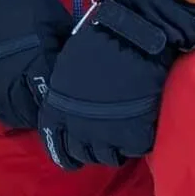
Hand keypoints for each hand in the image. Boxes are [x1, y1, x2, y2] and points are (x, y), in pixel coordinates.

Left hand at [39, 0, 194, 169]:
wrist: (130, 38)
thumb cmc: (96, 43)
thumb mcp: (67, 70)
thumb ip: (64, 97)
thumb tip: (68, 110)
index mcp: (57, 113)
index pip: (56, 146)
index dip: (65, 152)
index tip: (74, 152)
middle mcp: (78, 130)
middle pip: (83, 155)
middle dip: (91, 150)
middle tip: (102, 139)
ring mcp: (106, 137)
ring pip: (108, 157)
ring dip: (114, 148)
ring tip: (121, 135)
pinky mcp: (133, 138)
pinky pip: (133, 150)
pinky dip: (136, 141)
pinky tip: (138, 128)